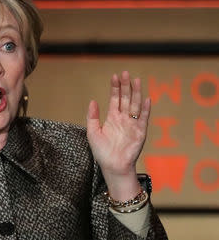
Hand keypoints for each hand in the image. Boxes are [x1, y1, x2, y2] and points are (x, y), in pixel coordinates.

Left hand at [86, 71, 150, 200]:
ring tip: (136, 80)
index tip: (114, 76)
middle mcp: (123, 118)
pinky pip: (143, 118)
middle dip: (125, 86)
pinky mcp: (140, 132)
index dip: (115, 87)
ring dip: (136, 93)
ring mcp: (132, 124)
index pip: (115, 99)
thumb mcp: (93, 132)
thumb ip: (92, 116)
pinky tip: (146, 98)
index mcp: (112, 118)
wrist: (113, 166)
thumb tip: (93, 101)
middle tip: (125, 73)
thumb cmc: (102, 152)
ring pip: (135, 105)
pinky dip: (145, 109)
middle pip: (126, 98)